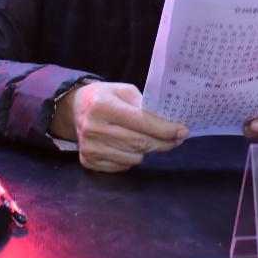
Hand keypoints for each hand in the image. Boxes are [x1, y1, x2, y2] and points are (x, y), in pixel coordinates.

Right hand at [50, 82, 188, 171]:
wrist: (74, 109)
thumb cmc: (104, 97)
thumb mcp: (123, 91)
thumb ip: (144, 105)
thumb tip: (169, 123)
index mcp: (102, 106)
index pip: (141, 122)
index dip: (165, 129)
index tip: (182, 131)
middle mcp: (93, 128)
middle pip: (139, 142)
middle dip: (163, 142)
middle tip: (177, 139)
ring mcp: (89, 147)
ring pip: (133, 157)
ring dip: (147, 150)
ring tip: (150, 140)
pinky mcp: (88, 161)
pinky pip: (122, 166)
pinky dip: (131, 157)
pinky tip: (129, 146)